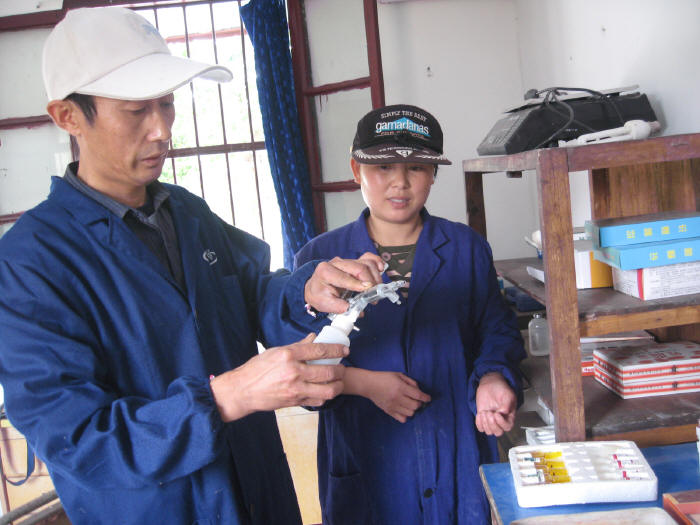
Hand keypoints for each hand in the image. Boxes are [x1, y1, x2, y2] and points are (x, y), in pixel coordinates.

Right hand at [210, 334, 347, 421]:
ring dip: (337, 385)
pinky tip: (325, 391)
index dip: (336, 349)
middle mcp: (293, 371)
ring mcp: (295, 388)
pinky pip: (317, 400)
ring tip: (338, 381)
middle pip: (327, 371)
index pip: (319, 350)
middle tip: (343, 367)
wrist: (243, 390)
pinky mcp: (294, 401)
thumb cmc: (257, 370)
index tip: (345, 349)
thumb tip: (314, 338)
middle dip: (340, 369)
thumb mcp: (276, 351)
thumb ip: (297, 346)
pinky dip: (325, 396)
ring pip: (327, 389)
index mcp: (289, 355)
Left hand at [304, 254, 383, 314]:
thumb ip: (337, 306)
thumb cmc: (320, 294)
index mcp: (325, 271)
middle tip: (374, 296)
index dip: (357, 284)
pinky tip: (381, 269)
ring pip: (366, 262)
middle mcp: (336, 263)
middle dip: (370, 281)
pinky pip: (367, 257)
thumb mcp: (323, 304)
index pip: (344, 277)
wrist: (316, 287)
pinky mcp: (353, 261)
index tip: (367, 291)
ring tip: (377, 289)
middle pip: (358, 267)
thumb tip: (353, 308)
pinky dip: (376, 262)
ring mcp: (346, 261)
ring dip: (375, 276)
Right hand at [346, 369, 430, 422]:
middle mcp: (398, 398)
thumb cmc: (384, 377)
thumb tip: (419, 391)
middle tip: (417, 400)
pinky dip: (406, 416)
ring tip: (410, 404)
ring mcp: (393, 406)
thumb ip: (411, 382)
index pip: (418, 395)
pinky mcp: (389, 411)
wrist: (369, 385)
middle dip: (419, 403)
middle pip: (415, 406)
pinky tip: (403, 409)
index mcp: (401, 387)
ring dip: (413, 409)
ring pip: (410, 413)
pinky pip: (402, 419)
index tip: (428, 398)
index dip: (426, 398)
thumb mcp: (399, 375)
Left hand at [475, 372, 516, 436]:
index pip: (507, 426)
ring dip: (485, 423)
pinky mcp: (483, 418)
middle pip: (498, 432)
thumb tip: (504, 412)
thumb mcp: (507, 394)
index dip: (501, 422)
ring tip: (485, 412)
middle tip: (489, 413)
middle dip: (492, 424)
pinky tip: (480, 414)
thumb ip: (507, 404)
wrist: (490, 384)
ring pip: (489, 432)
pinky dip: (479, 423)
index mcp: (509, 415)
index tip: (497, 413)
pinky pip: (480, 428)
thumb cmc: (500, 389)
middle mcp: (501, 420)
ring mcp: (491, 420)